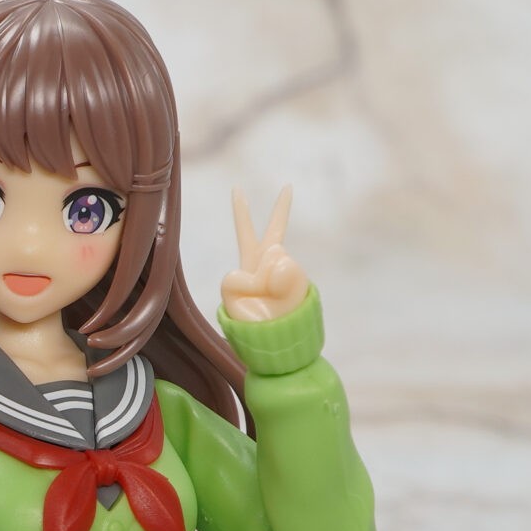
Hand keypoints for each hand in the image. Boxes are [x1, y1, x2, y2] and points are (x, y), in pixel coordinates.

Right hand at [220, 185, 308, 321]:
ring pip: (267, 259)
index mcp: (273, 262)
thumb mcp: (299, 288)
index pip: (275, 231)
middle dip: (240, 212)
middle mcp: (255, 266)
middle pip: (248, 236)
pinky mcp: (231, 287)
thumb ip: (288, 268)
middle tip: (237, 189)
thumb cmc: (287, 317)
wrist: (272, 343)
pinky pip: (250, 276)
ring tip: (272, 298)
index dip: (281, 210)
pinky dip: (257, 286)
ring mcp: (242, 276)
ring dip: (276, 278)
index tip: (288, 187)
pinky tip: (256, 300)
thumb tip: (270, 256)